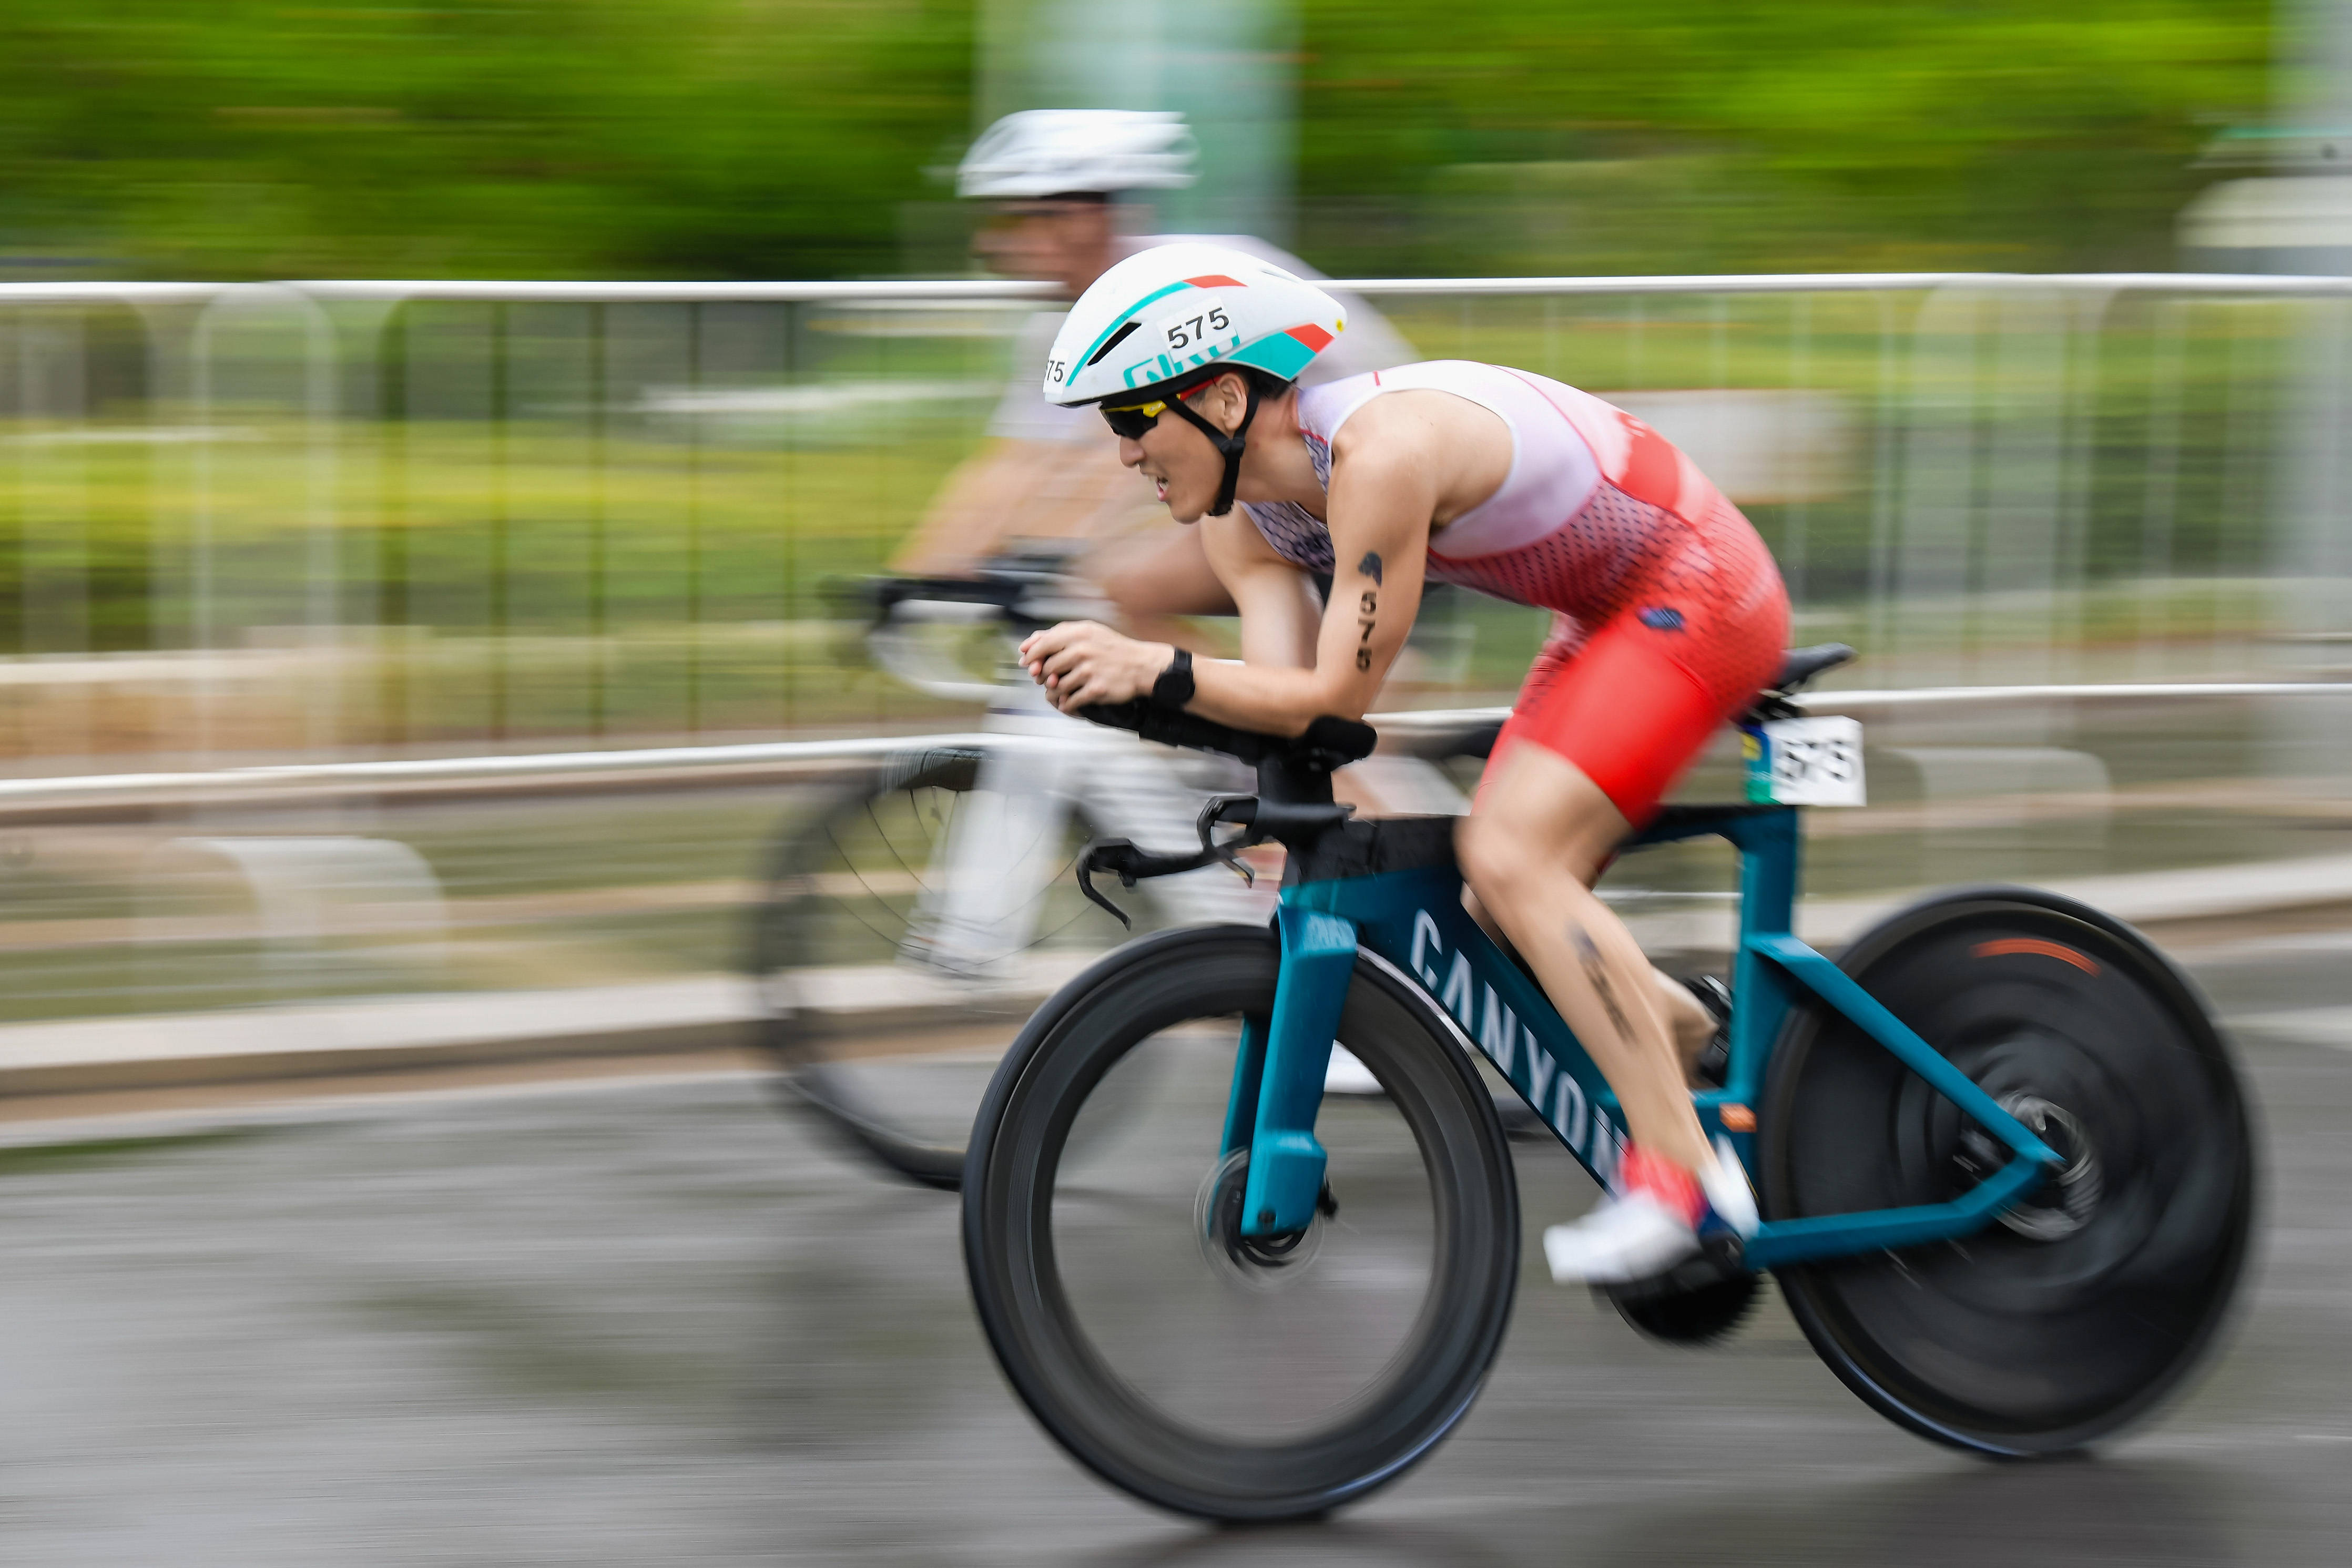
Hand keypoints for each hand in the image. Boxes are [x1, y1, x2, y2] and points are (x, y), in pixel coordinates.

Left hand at [1018, 622, 1173, 712]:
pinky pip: (1070, 701)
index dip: (1031, 657)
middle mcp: (1082, 650)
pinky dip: (1066, 705)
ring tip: (1059, 693)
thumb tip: (1026, 646)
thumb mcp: (1087, 632)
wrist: (1142, 665)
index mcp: (1078, 633)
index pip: (1042, 645)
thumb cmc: (1112, 649)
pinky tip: (1069, 703)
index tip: (1028, 665)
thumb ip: (1058, 634)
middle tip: (1049, 680)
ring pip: (1056, 687)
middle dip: (1043, 677)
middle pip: (1047, 668)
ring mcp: (1089, 670)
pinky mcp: (1096, 689)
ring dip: (1054, 693)